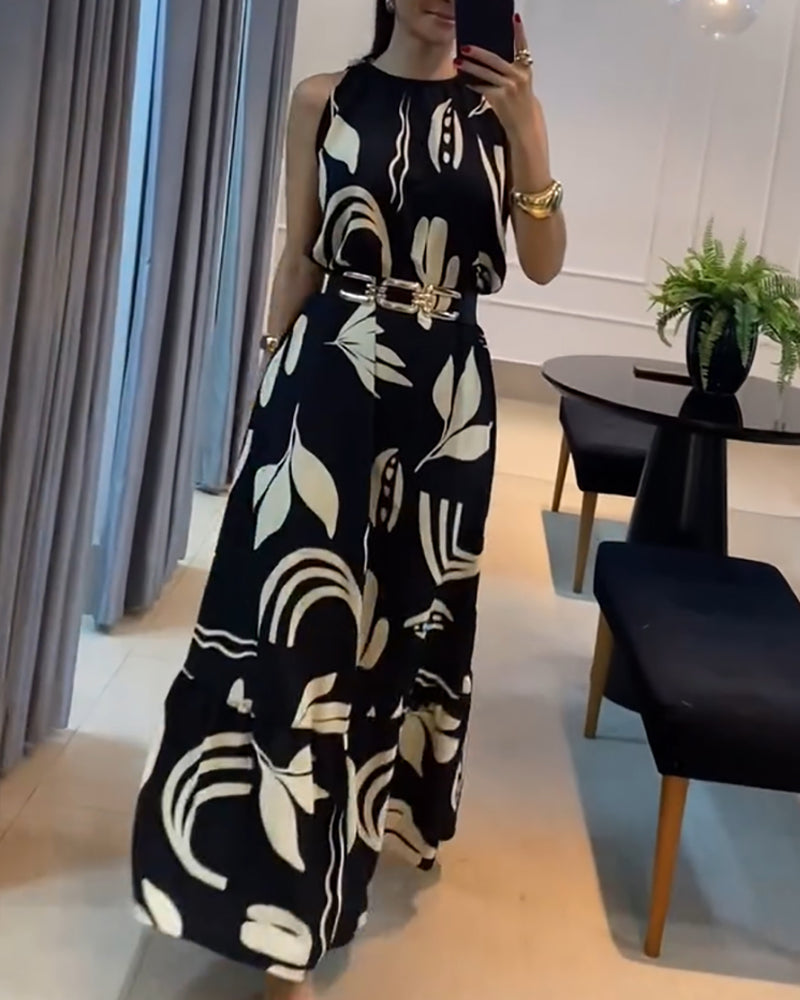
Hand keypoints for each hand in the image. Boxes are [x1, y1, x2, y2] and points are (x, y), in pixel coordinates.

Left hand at [457, 16, 538, 140]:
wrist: (525, 122)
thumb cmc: (520, 99)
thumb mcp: (520, 80)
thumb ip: (509, 68)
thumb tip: (487, 57)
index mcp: (525, 68)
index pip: (522, 47)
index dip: (519, 32)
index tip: (514, 18)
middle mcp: (518, 76)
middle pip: (495, 60)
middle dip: (478, 53)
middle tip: (465, 47)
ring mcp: (509, 88)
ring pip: (486, 74)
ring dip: (469, 68)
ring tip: (457, 62)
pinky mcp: (500, 99)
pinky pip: (482, 88)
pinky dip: (473, 84)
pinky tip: (464, 80)